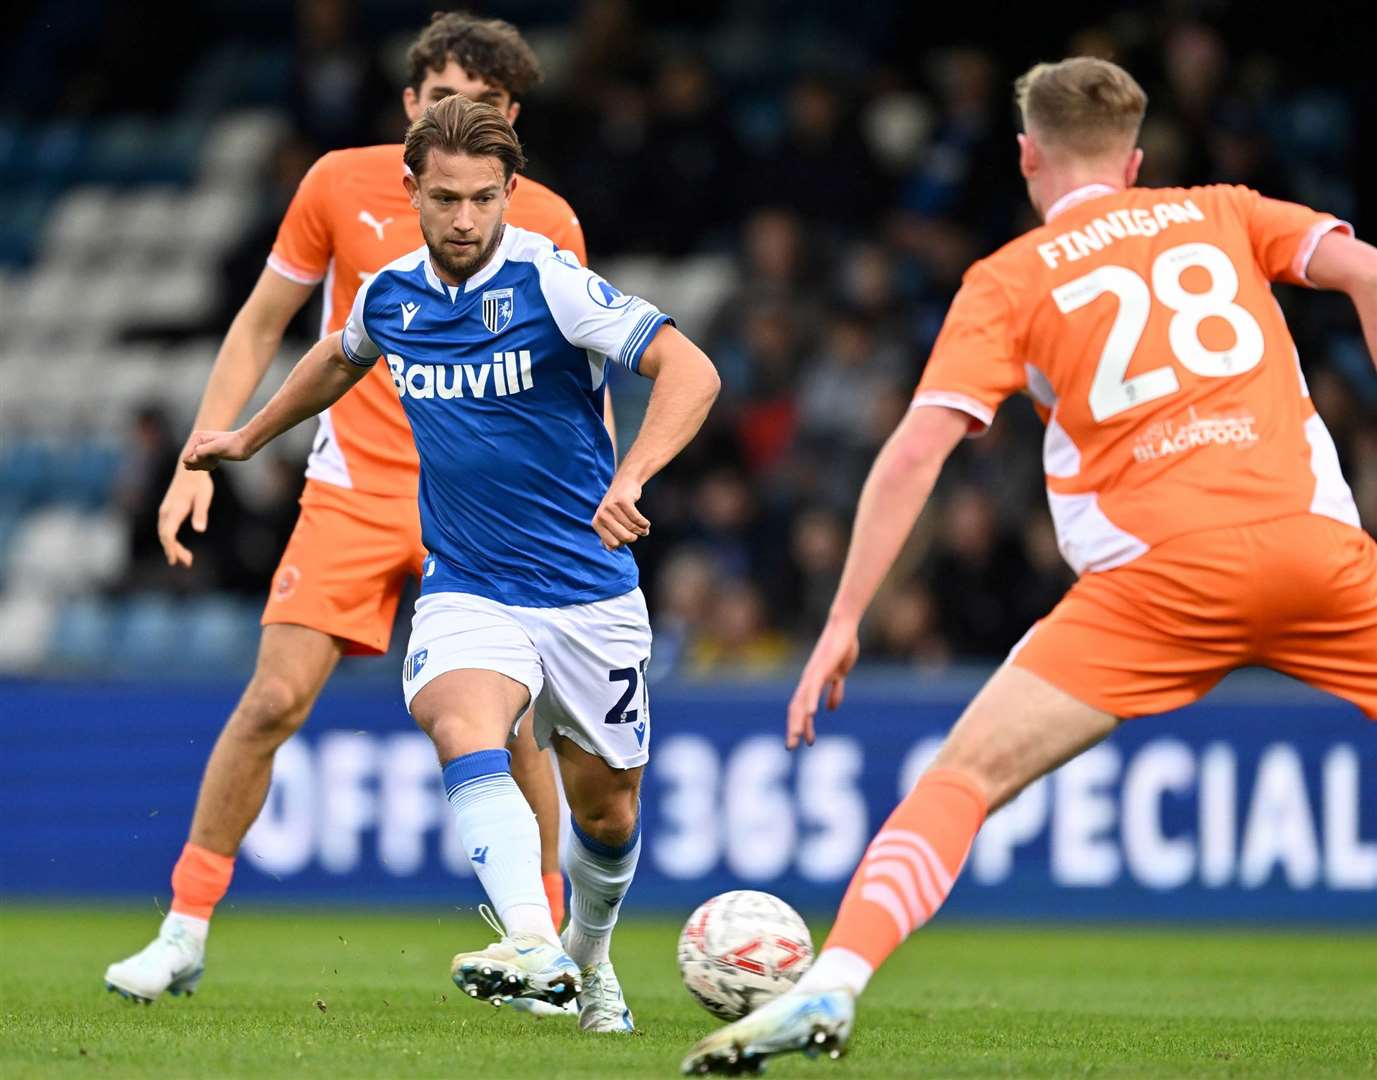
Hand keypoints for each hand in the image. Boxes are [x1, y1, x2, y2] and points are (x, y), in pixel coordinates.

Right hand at [157, 465, 214, 567]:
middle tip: (188, 564)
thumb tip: (200, 529)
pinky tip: (180, 548)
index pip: (168, 534)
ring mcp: (165, 511)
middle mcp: (166, 512)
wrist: (190, 469)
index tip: (175, 561)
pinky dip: (172, 541)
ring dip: (173, 548)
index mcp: (174, 510)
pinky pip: (166, 530)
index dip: (170, 549)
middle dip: (174, 552)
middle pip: (165, 537)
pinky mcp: (168, 511)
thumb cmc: (199, 483)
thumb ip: (200, 513)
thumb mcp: (203, 497)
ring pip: (165, 534)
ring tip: (187, 560)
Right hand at [182, 429, 251, 471]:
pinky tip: (216, 461)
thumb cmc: (232, 445)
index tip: (210, 458)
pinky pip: (202, 465)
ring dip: (205, 466)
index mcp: (196, 438)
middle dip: (200, 464)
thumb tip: (188, 459)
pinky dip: (209, 466)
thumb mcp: (216, 448)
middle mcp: (197, 442)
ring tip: (215, 460)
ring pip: (196, 464)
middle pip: (190, 462)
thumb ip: (200, 452)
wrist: (246, 444)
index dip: (197, 462)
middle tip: (213, 459)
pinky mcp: (209, 453)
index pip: (186, 458)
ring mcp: (203, 448)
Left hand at [592, 473, 649, 550]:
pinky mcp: (623, 501)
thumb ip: (608, 536)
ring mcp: (611, 507)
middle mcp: (601, 515)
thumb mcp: (609, 521)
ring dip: (642, 529)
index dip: (623, 542)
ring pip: (632, 528)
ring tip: (644, 527)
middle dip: (634, 537)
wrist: (625, 483)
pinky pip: (638, 519)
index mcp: (596, 523)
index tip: (626, 535)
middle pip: (624, 538)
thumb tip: (610, 549)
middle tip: (638, 532)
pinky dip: (645, 523)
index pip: (613, 545)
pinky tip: (646, 523)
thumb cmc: (617, 506)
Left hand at [786, 616, 859, 748]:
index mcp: (812, 683)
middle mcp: (808, 680)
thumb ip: (835, 691)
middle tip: (791, 747)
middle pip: (796, 708)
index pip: (801, 709)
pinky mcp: (821, 668)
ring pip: (801, 701)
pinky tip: (811, 714)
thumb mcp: (839, 675)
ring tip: (797, 737)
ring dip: (799, 721)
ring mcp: (813, 674)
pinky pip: (814, 688)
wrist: (844, 628)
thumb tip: (830, 709)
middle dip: (793, 728)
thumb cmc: (842, 648)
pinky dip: (811, 702)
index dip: (801, 726)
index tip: (803, 743)